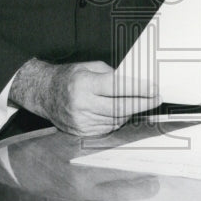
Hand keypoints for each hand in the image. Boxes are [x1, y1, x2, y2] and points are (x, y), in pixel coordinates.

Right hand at [9, 58, 159, 136]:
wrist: (44, 94)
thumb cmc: (69, 77)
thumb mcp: (89, 67)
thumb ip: (112, 74)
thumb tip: (136, 81)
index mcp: (83, 84)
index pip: (116, 87)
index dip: (138, 88)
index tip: (154, 88)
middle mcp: (81, 105)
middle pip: (120, 106)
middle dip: (142, 102)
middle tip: (157, 97)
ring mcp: (81, 122)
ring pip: (116, 119)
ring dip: (131, 111)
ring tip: (141, 102)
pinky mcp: (82, 133)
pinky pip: (108, 128)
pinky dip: (119, 119)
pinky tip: (123, 111)